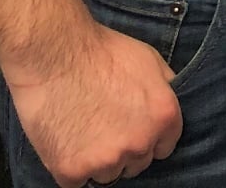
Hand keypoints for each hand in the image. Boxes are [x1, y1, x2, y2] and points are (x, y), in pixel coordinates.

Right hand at [3, 21, 181, 187]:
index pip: (164, 147)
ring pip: (107, 175)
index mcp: (163, 117)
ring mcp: (105, 161)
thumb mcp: (150, 60)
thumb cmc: (101, 52)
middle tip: (103, 125)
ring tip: (82, 131)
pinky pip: (76, 182)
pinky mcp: (72, 171)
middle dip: (123, 149)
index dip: (147, 137)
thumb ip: (165, 89)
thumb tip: (170, 103)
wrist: (56, 54)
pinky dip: (70, 167)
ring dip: (97, 160)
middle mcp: (139, 143)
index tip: (131, 129)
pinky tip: (65, 141)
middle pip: (136, 163)